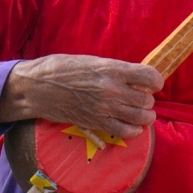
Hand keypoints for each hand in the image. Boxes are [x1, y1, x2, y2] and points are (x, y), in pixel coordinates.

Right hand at [0, 54, 162, 140]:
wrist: (37, 87)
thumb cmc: (62, 68)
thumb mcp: (93, 61)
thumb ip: (115, 70)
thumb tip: (135, 77)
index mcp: (112, 69)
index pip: (150, 77)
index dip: (155, 81)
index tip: (152, 83)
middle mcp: (112, 89)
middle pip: (147, 99)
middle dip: (147, 99)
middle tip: (141, 97)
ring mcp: (105, 108)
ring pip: (141, 117)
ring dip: (145, 116)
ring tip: (142, 113)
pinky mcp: (97, 123)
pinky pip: (125, 131)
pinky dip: (133, 130)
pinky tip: (132, 126)